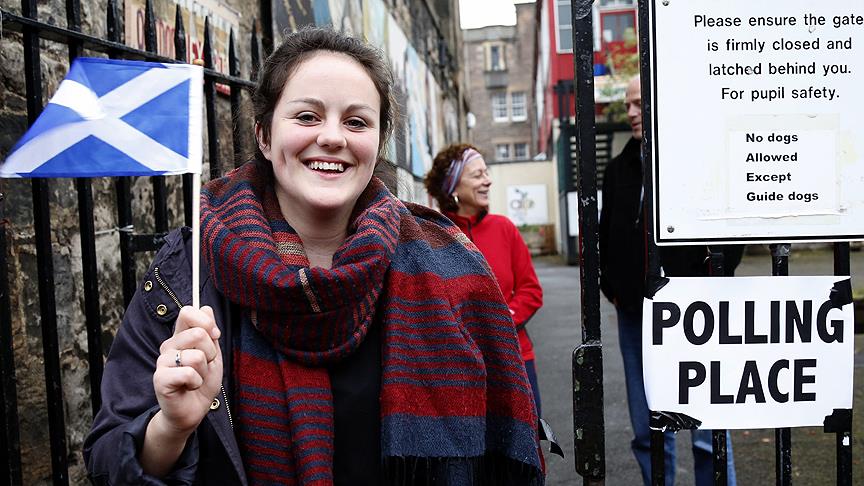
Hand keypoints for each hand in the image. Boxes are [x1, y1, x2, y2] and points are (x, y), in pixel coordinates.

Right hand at [152, 306, 222, 434]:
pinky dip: (196, 382)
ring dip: (204, 371)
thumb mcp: (213, 354)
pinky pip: (188, 373)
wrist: (193, 410)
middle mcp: (169, 345)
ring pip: (197, 356)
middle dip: (211, 353)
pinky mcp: (160, 378)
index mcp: (181, 336)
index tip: (214, 336)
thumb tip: (206, 308)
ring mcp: (162, 361)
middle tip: (205, 366)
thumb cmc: (202, 382)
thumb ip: (210, 332)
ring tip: (196, 378)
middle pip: (198, 333)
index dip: (206, 322)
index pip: (188, 311)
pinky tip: (189, 386)